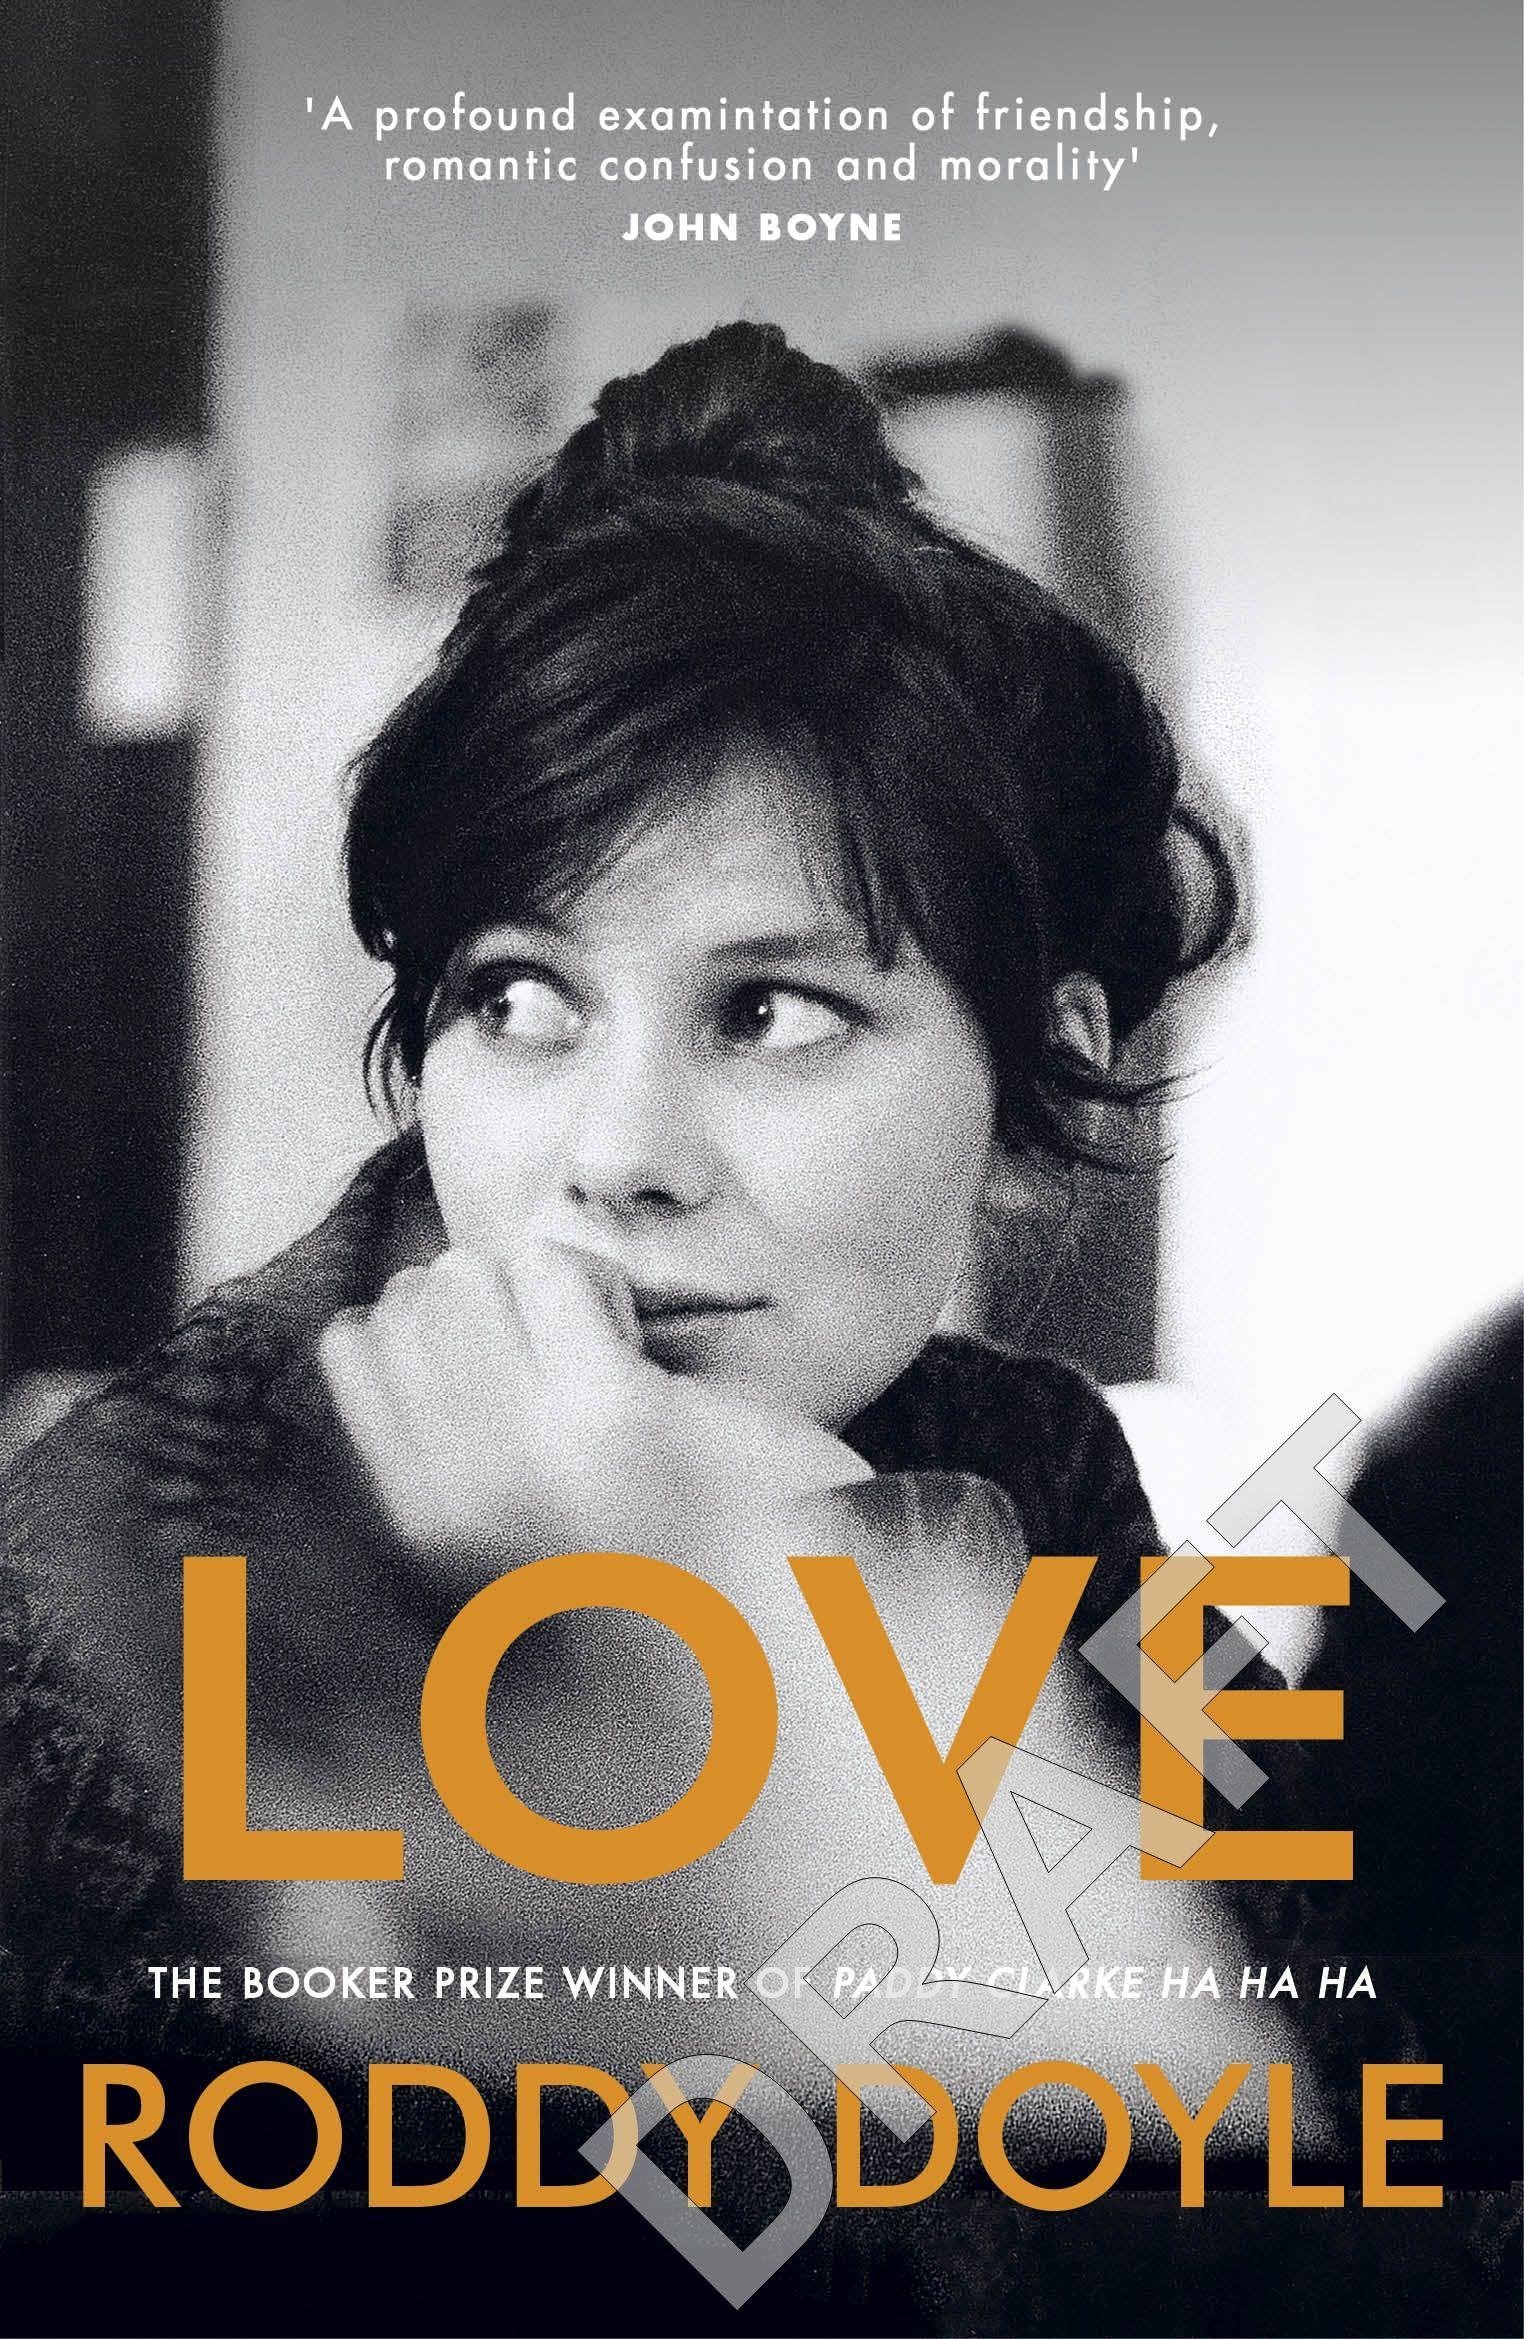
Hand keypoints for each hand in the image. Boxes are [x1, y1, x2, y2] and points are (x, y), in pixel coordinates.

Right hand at [317, 1242, 872, 1569]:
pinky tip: (650, 1355)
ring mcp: (523, 1461)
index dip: (440, 1324)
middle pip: (409, 1297)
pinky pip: (552, 1270)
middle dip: (491, 1297)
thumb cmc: (670, 1555)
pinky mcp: (610, 1418)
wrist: (795, 1628)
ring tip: (610, 1358)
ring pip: (465, 1272)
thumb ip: (456, 1429)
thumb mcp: (519, 1510)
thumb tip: (394, 1306)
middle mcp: (450, 1503)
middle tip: (574, 1359)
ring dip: (543, 1287)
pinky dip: (603, 1285)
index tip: (518, 1369)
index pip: (356, 1342)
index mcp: (423, 1525)